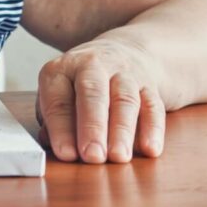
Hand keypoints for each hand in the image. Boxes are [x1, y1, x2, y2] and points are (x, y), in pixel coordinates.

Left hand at [35, 38, 165, 163]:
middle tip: (92, 156)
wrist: (123, 50)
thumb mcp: (59, 95)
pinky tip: (149, 149)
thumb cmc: (80, 84)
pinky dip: (153, 128)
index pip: (58, 100)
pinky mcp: (149, 83)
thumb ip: (53, 121)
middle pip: (92, 93)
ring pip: (124, 100)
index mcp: (61, 70)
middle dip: (91, 127)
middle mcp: (91, 65)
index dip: (61, 129)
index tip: (66, 154)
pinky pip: (153, 105)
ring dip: (122, 131)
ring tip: (118, 156)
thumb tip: (56, 146)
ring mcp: (123, 72)